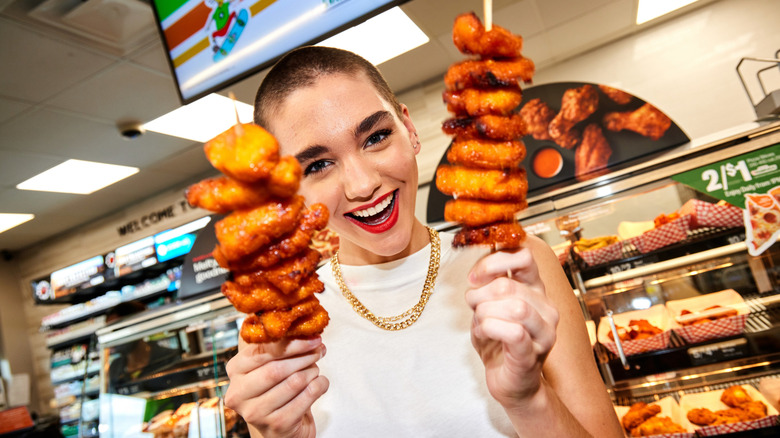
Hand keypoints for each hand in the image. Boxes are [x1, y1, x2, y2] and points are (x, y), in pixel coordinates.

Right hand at [224, 337, 327, 437]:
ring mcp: (256, 412)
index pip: (262, 351)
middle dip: (303, 357)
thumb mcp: (270, 365)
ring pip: (294, 383)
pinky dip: (319, 386)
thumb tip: (306, 329)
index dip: (291, 343)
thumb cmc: (276, 389)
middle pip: (276, 369)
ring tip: (315, 369)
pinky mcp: (277, 425)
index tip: (312, 338)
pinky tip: (319, 383)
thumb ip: (279, 346)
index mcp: (235, 370)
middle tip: (319, 350)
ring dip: (312, 371)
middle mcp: (238, 393)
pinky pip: (307, 397)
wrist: (280, 427)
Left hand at [466, 246, 558, 408]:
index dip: (493, 262)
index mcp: (536, 290)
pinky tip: (483, 332)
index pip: (524, 257)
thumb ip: (487, 284)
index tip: (474, 277)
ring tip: (479, 322)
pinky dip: (490, 328)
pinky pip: (514, 332)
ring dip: (485, 313)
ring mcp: (544, 332)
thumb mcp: (488, 305)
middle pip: (508, 285)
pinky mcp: (534, 354)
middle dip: (480, 294)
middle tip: (472, 306)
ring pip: (515, 307)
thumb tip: (478, 271)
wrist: (509, 382)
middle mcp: (546, 308)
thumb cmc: (498, 341)